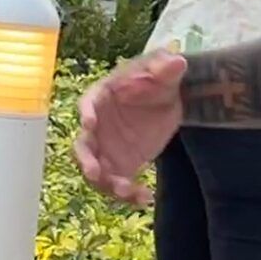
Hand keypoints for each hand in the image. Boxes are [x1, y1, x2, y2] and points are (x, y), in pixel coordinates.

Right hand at [74, 52, 186, 206]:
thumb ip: (166, 67)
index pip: (88, 103)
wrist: (167, 104)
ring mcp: (106, 148)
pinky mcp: (119, 166)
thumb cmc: (157, 81)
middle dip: (86, 160)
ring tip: (128, 191)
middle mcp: (97, 125)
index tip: (89, 124)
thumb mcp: (164, 72)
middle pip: (84, 145)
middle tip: (95, 173)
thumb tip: (176, 60)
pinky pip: (117, 183)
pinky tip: (144, 198)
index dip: (86, 113)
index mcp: (102, 96)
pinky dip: (127, 194)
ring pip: (98, 170)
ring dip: (108, 183)